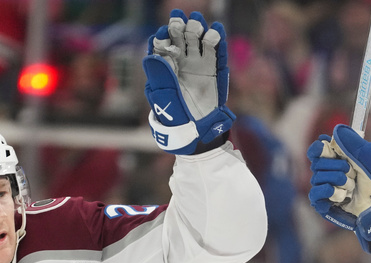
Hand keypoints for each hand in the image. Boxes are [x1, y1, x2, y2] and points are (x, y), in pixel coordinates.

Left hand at [142, 9, 234, 153]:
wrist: (197, 133)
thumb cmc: (175, 118)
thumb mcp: (163, 97)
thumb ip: (160, 75)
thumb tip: (153, 53)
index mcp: (164, 68)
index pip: (162, 46)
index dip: (162, 37)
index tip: (162, 33)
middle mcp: (181, 63)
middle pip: (180, 38)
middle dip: (179, 27)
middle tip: (179, 21)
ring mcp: (198, 65)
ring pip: (197, 41)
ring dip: (197, 29)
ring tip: (196, 22)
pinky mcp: (214, 70)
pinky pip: (216, 52)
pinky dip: (217, 39)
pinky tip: (217, 28)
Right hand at [307, 124, 370, 252]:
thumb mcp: (369, 155)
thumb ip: (352, 142)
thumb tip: (336, 130)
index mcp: (342, 159)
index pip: (319, 150)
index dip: (319, 147)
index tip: (324, 145)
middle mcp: (333, 173)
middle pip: (317, 163)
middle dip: (333, 165)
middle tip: (351, 171)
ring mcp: (330, 190)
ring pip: (317, 178)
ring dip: (336, 180)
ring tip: (352, 186)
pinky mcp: (327, 206)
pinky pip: (314, 195)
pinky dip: (325, 191)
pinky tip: (341, 193)